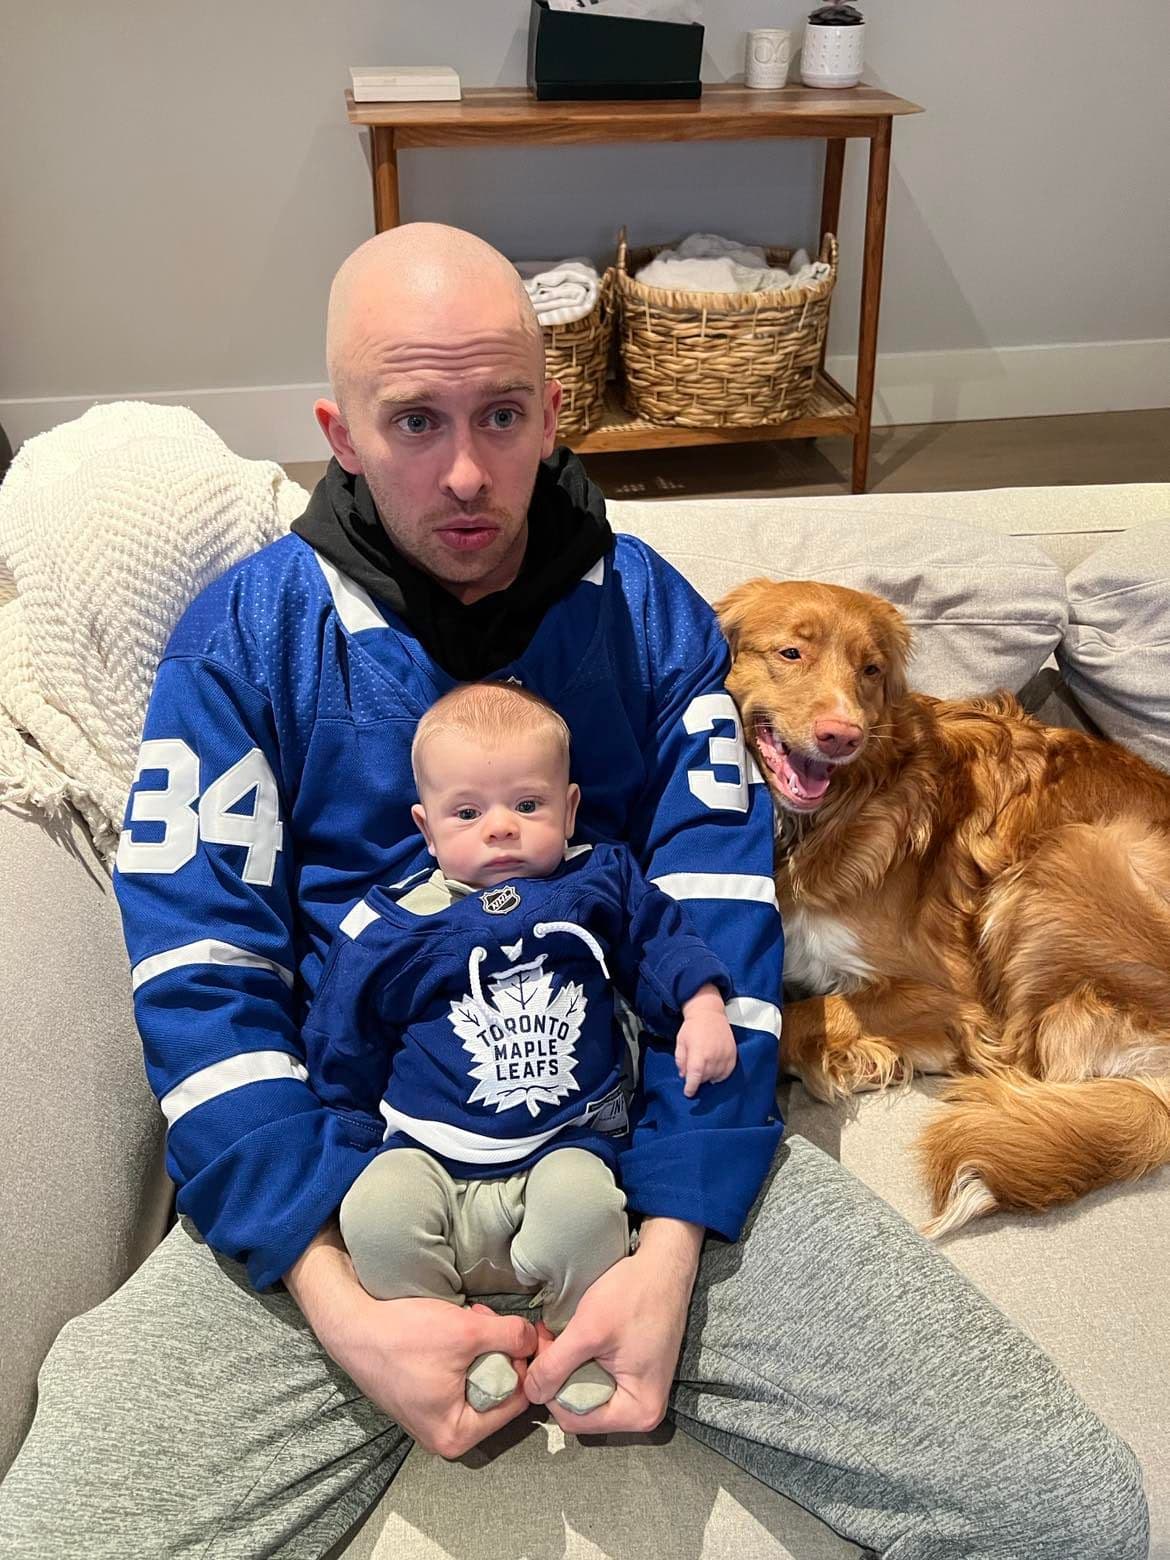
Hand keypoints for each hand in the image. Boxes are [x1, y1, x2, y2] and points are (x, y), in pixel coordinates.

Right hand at [285, 1225, 536, 1458]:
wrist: (351, 1325)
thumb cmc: (405, 1336)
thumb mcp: (468, 1332)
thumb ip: (511, 1337)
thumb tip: (535, 1340)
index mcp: (457, 1435)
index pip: (515, 1402)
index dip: (523, 1364)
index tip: (521, 1333)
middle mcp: (444, 1435)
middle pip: (498, 1391)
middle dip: (501, 1352)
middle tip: (488, 1320)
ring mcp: (431, 1417)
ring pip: (479, 1379)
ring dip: (483, 1346)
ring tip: (471, 1318)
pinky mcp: (422, 1397)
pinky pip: (458, 1377)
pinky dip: (463, 1351)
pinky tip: (455, 1326)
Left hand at [522, 1216, 702, 1433]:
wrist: (664, 1265)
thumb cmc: (634, 1295)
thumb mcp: (588, 1331)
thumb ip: (555, 1366)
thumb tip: (530, 1393)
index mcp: (638, 1411)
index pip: (574, 1419)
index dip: (549, 1390)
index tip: (542, 1352)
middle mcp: (642, 1411)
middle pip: (580, 1408)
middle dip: (557, 1377)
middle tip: (546, 1340)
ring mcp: (640, 1392)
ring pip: (586, 1391)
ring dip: (567, 1366)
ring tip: (557, 1335)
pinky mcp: (635, 1374)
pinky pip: (598, 1378)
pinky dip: (581, 1360)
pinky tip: (574, 1336)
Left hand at [676, 985, 737, 1097]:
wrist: (709, 1012)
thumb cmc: (693, 1026)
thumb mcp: (680, 1043)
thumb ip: (681, 1061)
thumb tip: (684, 1075)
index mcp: (699, 1055)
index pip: (695, 1078)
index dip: (691, 1088)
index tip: (688, 1093)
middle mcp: (713, 1057)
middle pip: (705, 1078)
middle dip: (698, 1079)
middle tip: (693, 1072)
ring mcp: (724, 1056)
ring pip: (717, 1076)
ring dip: (709, 1077)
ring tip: (704, 1069)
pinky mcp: (732, 1054)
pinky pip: (728, 1072)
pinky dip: (721, 1074)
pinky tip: (715, 1071)